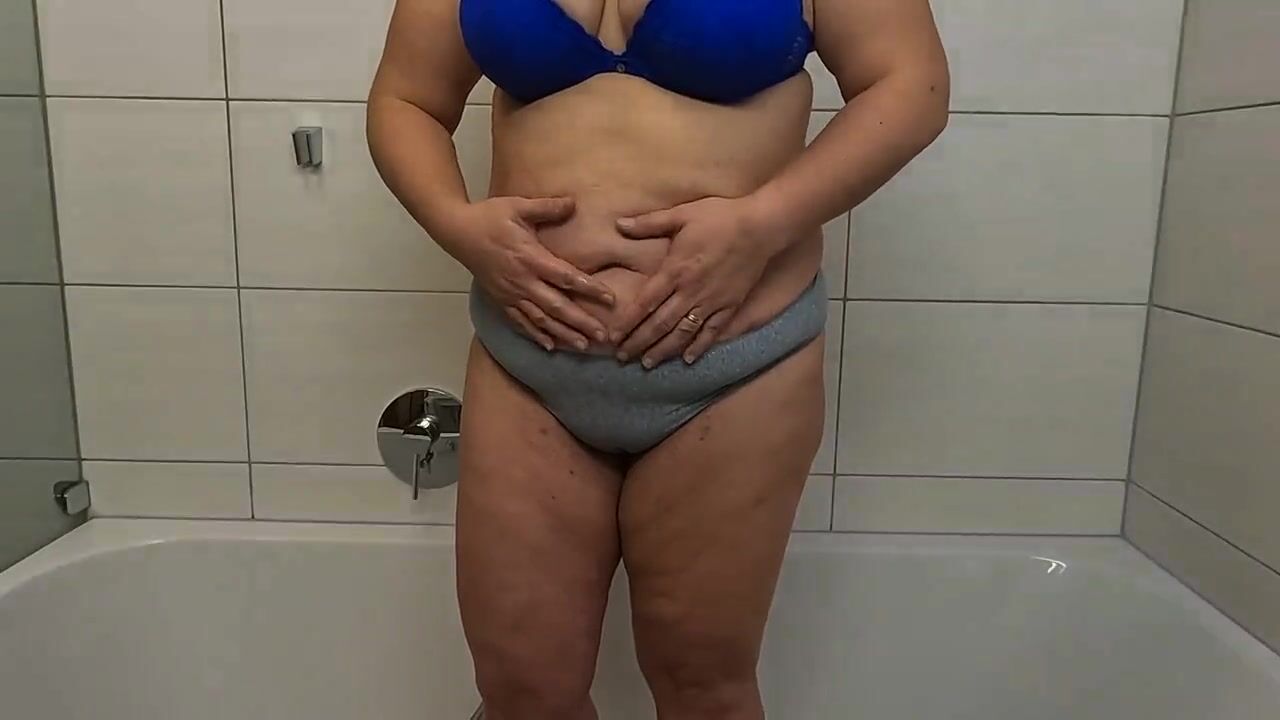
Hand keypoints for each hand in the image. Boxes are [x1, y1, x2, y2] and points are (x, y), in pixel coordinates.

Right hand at [455, 196, 614, 350]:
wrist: (457, 232)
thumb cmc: (489, 217)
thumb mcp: (518, 206)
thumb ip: (547, 207)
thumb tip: (573, 203)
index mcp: (530, 258)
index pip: (566, 277)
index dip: (590, 289)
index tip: (611, 299)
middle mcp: (522, 281)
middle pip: (557, 306)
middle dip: (581, 323)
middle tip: (604, 337)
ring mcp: (510, 294)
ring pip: (541, 320)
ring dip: (563, 334)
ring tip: (584, 346)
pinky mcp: (500, 300)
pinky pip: (520, 322)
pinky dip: (535, 335)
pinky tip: (550, 346)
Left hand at [611, 196, 785, 366]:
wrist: (760, 227)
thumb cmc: (720, 217)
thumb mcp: (682, 214)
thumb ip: (649, 223)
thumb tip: (619, 224)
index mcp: (675, 271)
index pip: (645, 303)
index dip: (628, 322)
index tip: (613, 338)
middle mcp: (690, 291)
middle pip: (660, 323)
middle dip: (639, 342)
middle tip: (623, 357)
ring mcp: (711, 301)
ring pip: (683, 332)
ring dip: (663, 350)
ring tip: (648, 363)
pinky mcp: (730, 306)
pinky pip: (712, 331)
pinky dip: (699, 347)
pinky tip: (688, 360)